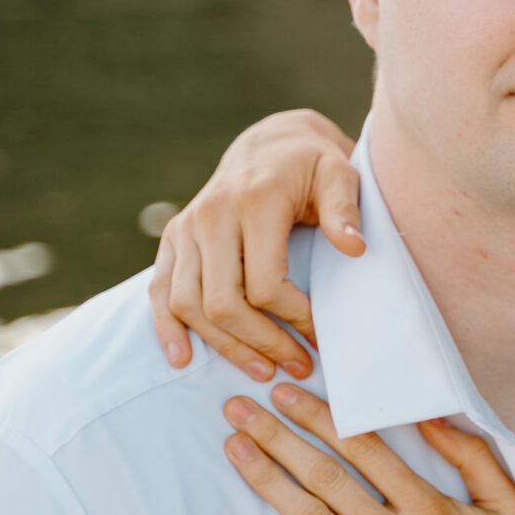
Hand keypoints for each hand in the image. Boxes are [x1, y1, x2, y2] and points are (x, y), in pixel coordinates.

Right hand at [150, 111, 363, 380]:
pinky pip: (160, 289)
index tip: (319, 334)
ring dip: (224, 346)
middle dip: (261, 343)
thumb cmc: (312, 165)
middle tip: (297, 366)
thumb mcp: (338, 174)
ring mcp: (187, 227)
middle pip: (223, 302)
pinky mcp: (173, 237)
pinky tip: (182, 357)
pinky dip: (166, 327)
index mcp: (254, 201)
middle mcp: (212, 214)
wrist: (269, 144)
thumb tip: (354, 247)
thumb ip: (345, 210)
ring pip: (189, 304)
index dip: (292, 317)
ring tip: (261, 371)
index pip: (264, 283)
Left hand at [221, 384, 514, 514]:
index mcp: (431, 508)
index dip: (321, 416)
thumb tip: (430, 415)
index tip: (288, 392)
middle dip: (278, 436)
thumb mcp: (512, 506)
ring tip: (234, 448)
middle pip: (326, 476)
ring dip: (267, 481)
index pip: (364, 448)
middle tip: (239, 408)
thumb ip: (473, 456)